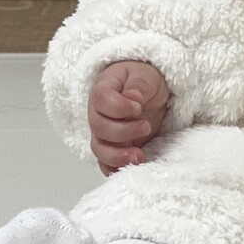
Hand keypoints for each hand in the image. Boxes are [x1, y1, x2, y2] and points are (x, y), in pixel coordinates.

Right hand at [88, 60, 170, 176]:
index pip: (101, 100)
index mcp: (104, 89)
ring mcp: (102, 132)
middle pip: (100, 127)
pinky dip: (115, 168)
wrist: (146, 92)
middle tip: (146, 126)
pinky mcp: (111, 147)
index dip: (119, 107)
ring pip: (100, 149)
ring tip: (139, 156)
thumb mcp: (146, 75)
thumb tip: (132, 98)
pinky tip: (131, 167)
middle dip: (124, 132)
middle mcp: (97, 113)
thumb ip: (139, 84)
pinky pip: (105, 163)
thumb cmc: (142, 80)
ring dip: (118, 156)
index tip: (138, 108)